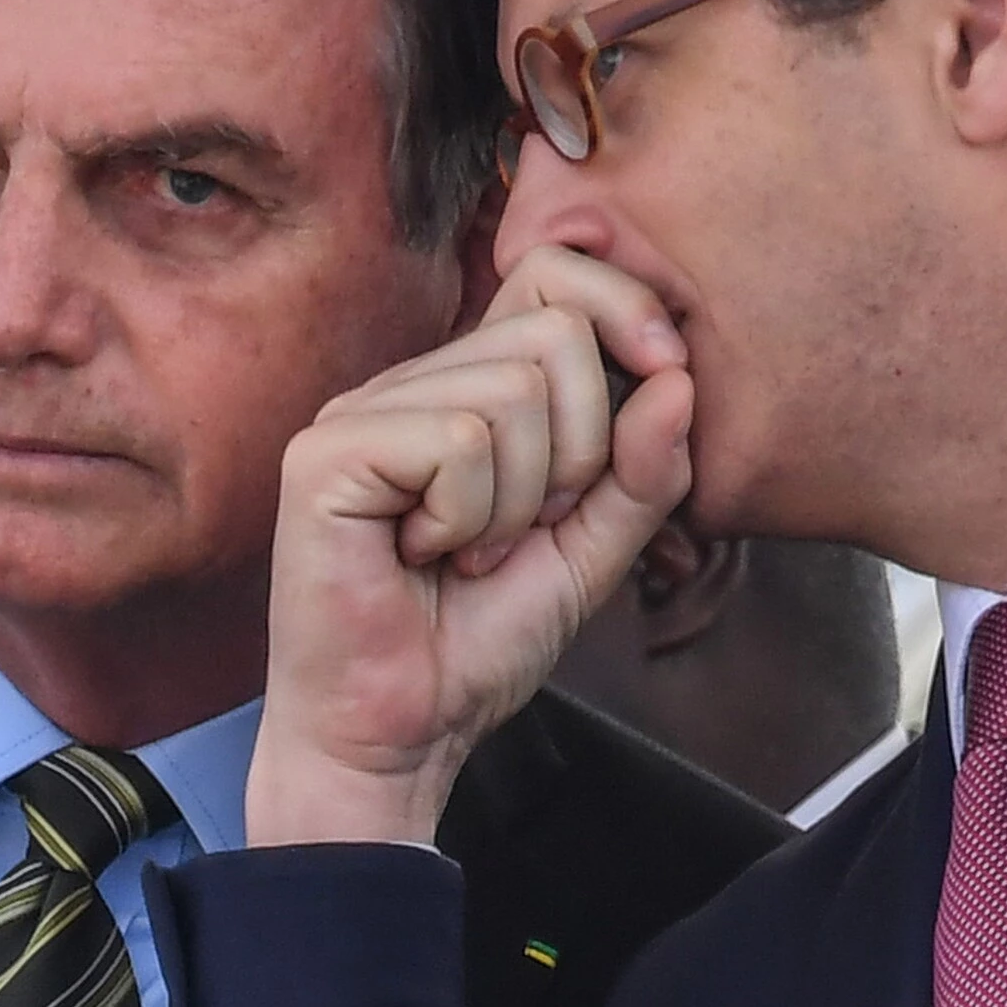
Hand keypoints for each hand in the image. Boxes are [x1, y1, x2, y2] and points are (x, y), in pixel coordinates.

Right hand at [246, 246, 693, 845]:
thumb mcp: (593, 549)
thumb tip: (678, 378)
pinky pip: (460, 444)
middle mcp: (411, 382)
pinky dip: (470, 518)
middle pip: (554, 336)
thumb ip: (644, 470)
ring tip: (469, 553)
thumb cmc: (477, 642)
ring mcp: (362, 411)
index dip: (624, 312)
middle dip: (578, 452)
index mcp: (470, 386)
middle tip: (526, 529)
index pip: (554, 275)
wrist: (401, 731)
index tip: (665, 379)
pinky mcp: (327, 454)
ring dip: (519, 503)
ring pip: (513, 393)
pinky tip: (425, 556)